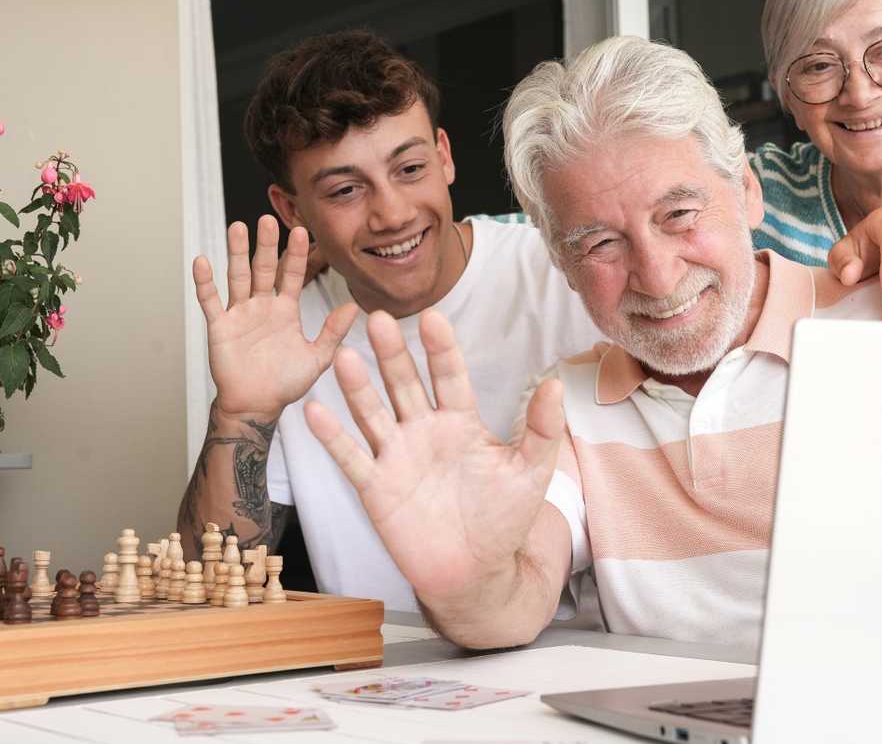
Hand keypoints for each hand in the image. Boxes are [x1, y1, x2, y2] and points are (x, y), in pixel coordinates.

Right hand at [193, 215, 359, 418]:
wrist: (258, 405)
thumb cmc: (286, 383)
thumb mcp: (317, 357)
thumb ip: (333, 332)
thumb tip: (354, 307)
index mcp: (286, 310)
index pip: (292, 275)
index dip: (296, 254)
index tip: (301, 230)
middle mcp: (263, 306)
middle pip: (264, 268)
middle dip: (266, 244)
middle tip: (268, 219)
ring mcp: (240, 314)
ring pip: (237, 277)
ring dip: (236, 253)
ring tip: (237, 227)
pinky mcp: (220, 326)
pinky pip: (211, 301)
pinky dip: (205, 282)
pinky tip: (203, 261)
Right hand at [303, 310, 565, 601]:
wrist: (474, 571)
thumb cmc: (503, 518)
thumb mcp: (529, 472)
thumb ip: (541, 430)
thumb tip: (557, 384)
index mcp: (460, 421)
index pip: (449, 376)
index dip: (441, 349)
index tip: (432, 318)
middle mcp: (423, 430)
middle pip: (404, 384)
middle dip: (393, 354)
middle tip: (379, 319)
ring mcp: (396, 456)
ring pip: (372, 413)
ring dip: (357, 386)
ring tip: (344, 356)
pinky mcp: (375, 487)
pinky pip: (350, 458)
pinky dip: (331, 436)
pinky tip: (314, 410)